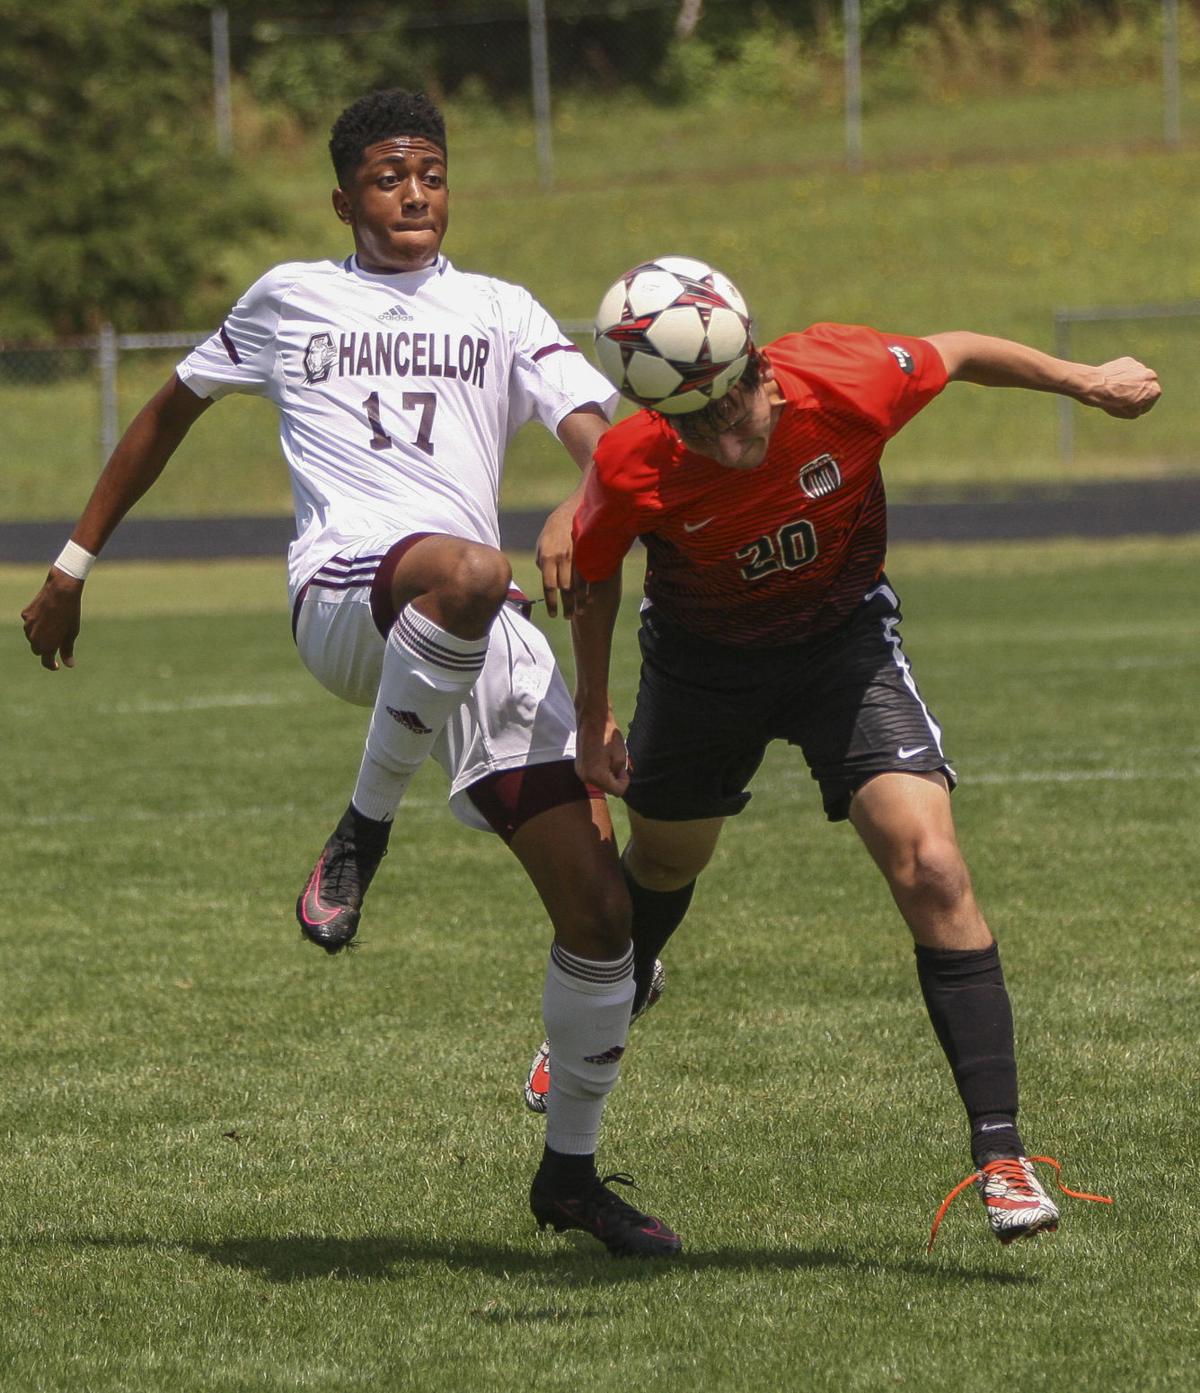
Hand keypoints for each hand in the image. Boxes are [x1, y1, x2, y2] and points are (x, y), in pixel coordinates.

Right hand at [20, 569, 83, 670]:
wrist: (61, 592)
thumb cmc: (70, 614)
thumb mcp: (71, 634)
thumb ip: (67, 650)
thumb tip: (69, 665)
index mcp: (46, 646)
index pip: (46, 661)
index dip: (51, 665)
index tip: (56, 666)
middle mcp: (33, 638)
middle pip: (38, 650)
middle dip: (46, 650)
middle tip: (56, 645)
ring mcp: (27, 626)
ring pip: (32, 637)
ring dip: (41, 636)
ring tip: (54, 627)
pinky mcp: (25, 615)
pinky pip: (30, 623)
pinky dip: (37, 624)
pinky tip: (47, 616)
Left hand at [536, 498, 578, 618]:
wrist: (575, 508)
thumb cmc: (555, 527)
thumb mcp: (542, 543)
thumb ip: (542, 562)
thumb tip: (545, 577)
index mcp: (548, 556)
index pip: (549, 586)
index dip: (551, 603)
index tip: (553, 615)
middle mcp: (562, 558)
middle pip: (565, 590)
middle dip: (567, 606)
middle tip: (568, 618)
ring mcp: (578, 557)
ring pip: (580, 585)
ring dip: (580, 602)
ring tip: (579, 612)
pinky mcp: (590, 554)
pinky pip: (590, 577)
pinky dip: (591, 590)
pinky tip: (590, 599)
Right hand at [574, 708, 630, 797]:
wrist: (592, 720)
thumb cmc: (608, 736)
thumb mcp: (621, 756)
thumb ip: (620, 773)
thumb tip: (616, 779)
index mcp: (597, 776)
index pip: (617, 791)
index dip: (624, 781)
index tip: (624, 769)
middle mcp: (586, 778)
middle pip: (607, 789)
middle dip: (615, 779)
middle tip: (617, 763)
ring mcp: (580, 773)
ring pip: (600, 783)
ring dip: (607, 776)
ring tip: (609, 759)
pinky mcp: (578, 767)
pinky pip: (592, 776)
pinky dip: (599, 772)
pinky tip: (601, 758)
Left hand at [1082, 358, 1161, 418]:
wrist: (1098, 386)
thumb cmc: (1114, 402)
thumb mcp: (1131, 414)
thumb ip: (1141, 408)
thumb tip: (1141, 404)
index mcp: (1155, 390)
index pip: (1150, 400)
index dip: (1139, 405)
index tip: (1128, 406)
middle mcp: (1151, 376)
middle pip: (1145, 386)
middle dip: (1137, 391)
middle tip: (1122, 397)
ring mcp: (1140, 367)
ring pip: (1136, 377)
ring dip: (1129, 382)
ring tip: (1115, 389)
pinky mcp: (1128, 361)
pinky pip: (1126, 370)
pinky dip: (1121, 375)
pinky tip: (1112, 381)